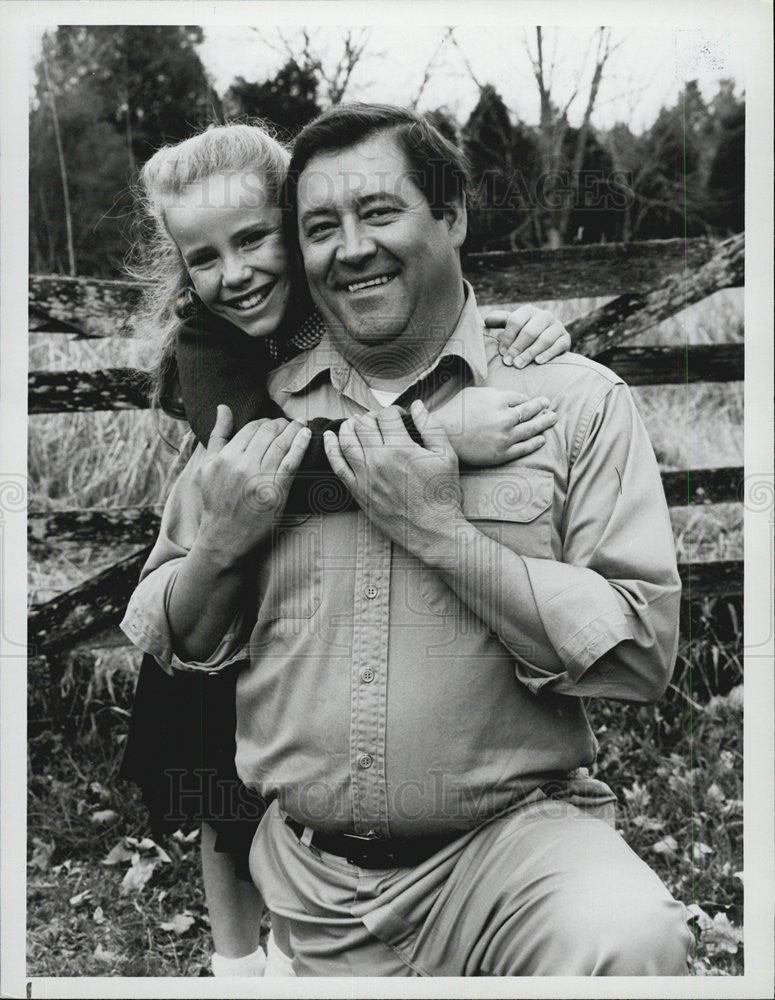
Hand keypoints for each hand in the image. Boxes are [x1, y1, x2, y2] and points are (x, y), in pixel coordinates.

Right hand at [197, 404, 310, 563]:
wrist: (224, 535)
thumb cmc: (216, 500)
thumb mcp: (208, 466)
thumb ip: (218, 435)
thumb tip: (223, 407)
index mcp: (226, 456)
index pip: (251, 428)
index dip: (265, 422)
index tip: (273, 424)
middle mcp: (242, 464)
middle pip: (268, 433)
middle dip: (281, 424)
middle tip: (289, 423)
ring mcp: (260, 478)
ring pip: (281, 443)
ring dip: (294, 429)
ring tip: (300, 424)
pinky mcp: (276, 491)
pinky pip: (292, 461)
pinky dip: (301, 444)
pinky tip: (306, 435)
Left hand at [323, 402, 463, 559]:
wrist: (433, 531)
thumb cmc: (442, 495)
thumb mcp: (446, 456)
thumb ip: (431, 427)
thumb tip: (416, 405)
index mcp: (401, 448)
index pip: (387, 416)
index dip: (393, 411)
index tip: (399, 417)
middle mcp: (379, 459)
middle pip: (365, 425)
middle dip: (371, 417)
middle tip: (378, 421)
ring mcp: (365, 476)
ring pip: (347, 440)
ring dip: (350, 426)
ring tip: (355, 423)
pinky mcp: (358, 491)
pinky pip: (337, 466)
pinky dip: (331, 448)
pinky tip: (329, 437)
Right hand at [434, 388, 556, 466]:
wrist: (441, 436)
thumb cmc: (454, 411)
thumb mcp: (473, 393)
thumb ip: (493, 393)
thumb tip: (507, 395)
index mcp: (498, 400)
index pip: (520, 398)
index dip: (526, 398)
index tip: (530, 400)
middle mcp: (505, 418)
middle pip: (530, 410)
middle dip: (541, 406)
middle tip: (548, 404)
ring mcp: (505, 437)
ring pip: (532, 429)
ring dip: (545, 422)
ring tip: (553, 418)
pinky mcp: (502, 453)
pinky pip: (524, 448)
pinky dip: (535, 443)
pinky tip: (541, 439)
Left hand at [485, 305, 570, 368]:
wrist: (548, 342)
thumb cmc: (523, 334)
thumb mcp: (510, 326)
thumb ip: (499, 321)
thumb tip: (487, 321)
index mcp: (529, 310)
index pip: (516, 321)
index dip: (507, 337)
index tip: (501, 352)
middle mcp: (545, 315)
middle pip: (530, 331)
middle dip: (517, 348)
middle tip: (508, 362)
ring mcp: (557, 326)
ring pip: (544, 339)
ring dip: (530, 353)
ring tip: (518, 365)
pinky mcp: (566, 338)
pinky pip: (558, 346)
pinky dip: (548, 354)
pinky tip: (537, 362)